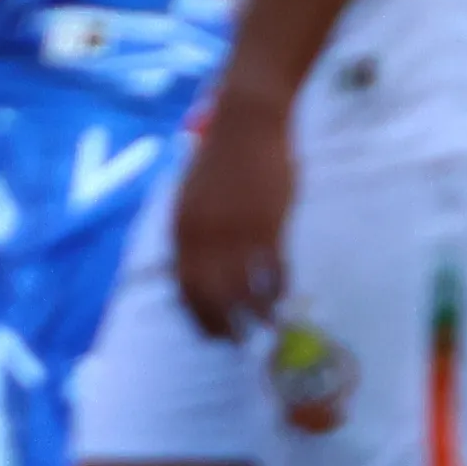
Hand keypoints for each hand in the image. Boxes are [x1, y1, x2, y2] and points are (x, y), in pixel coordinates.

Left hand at [169, 82, 293, 338]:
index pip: (183, 286)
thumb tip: (192, 263)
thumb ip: (192, 230)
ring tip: (266, 330)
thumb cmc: (221, 156)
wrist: (246, 122)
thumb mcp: (191, 196)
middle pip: (209, 295)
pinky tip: (285, 299)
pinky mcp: (267, 223)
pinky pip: (272, 268)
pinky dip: (278, 288)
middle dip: (222, 324)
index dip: (196, 314)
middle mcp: (202, 235)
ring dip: (254, 314)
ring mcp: (235, 231)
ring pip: (243, 288)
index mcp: (180, 228)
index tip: (208, 333)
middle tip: (237, 343)